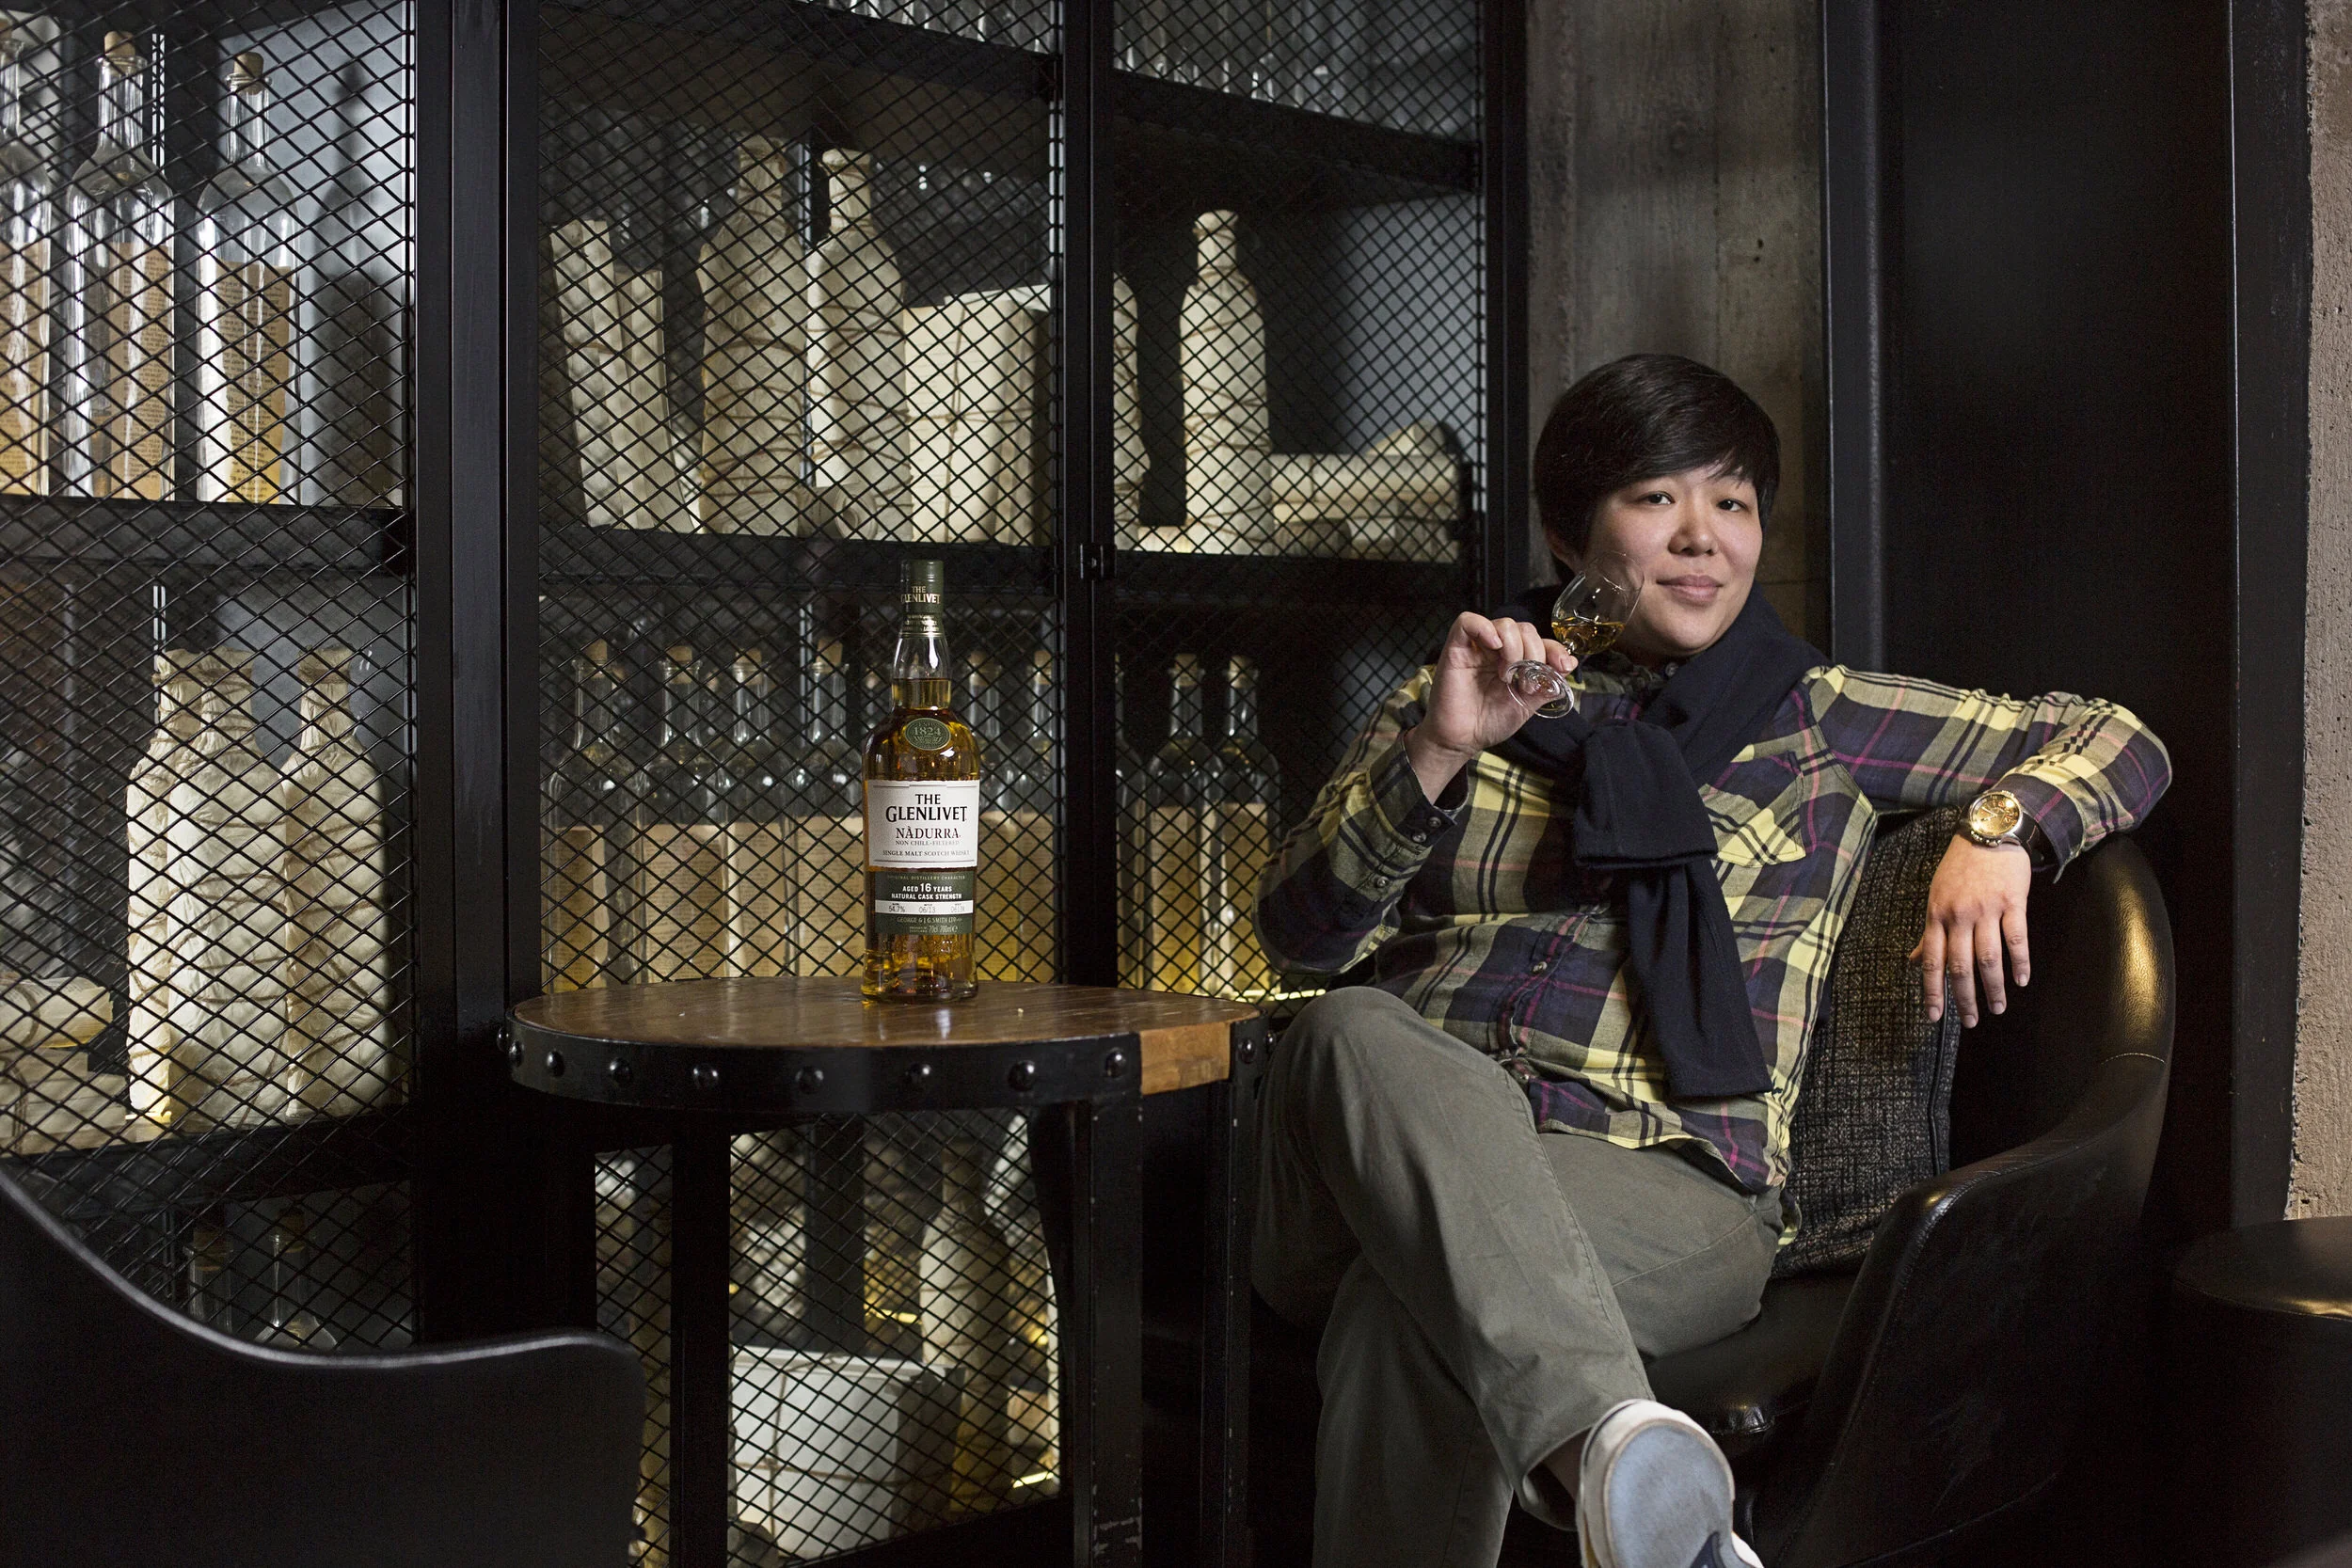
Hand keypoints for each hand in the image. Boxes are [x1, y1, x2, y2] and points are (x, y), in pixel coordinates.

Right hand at [1404, 612, 1575, 799]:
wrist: (1461, 740)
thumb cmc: (1489, 722)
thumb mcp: (1527, 705)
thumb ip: (1547, 684)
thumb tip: (1571, 664)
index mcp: (1515, 660)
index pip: (1540, 640)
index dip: (1555, 649)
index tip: (1562, 666)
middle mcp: (1498, 650)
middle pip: (1525, 629)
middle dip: (1534, 653)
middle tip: (1526, 683)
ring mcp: (1477, 647)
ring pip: (1504, 623)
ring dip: (1514, 647)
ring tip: (1507, 675)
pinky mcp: (1456, 648)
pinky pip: (1468, 621)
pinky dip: (1485, 628)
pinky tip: (1494, 646)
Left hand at [1909, 836, 2033, 1026]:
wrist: (1988, 833)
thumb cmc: (1959, 868)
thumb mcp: (1936, 897)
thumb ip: (1929, 933)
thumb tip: (1914, 961)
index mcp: (1936, 916)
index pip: (1932, 961)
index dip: (1932, 991)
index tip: (1933, 1016)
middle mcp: (1958, 915)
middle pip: (1960, 965)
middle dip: (1964, 998)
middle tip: (1971, 1021)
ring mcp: (1986, 909)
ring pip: (1988, 957)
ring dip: (1993, 987)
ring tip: (1997, 1008)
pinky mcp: (2012, 902)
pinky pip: (2016, 938)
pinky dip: (2019, 962)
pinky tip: (2021, 980)